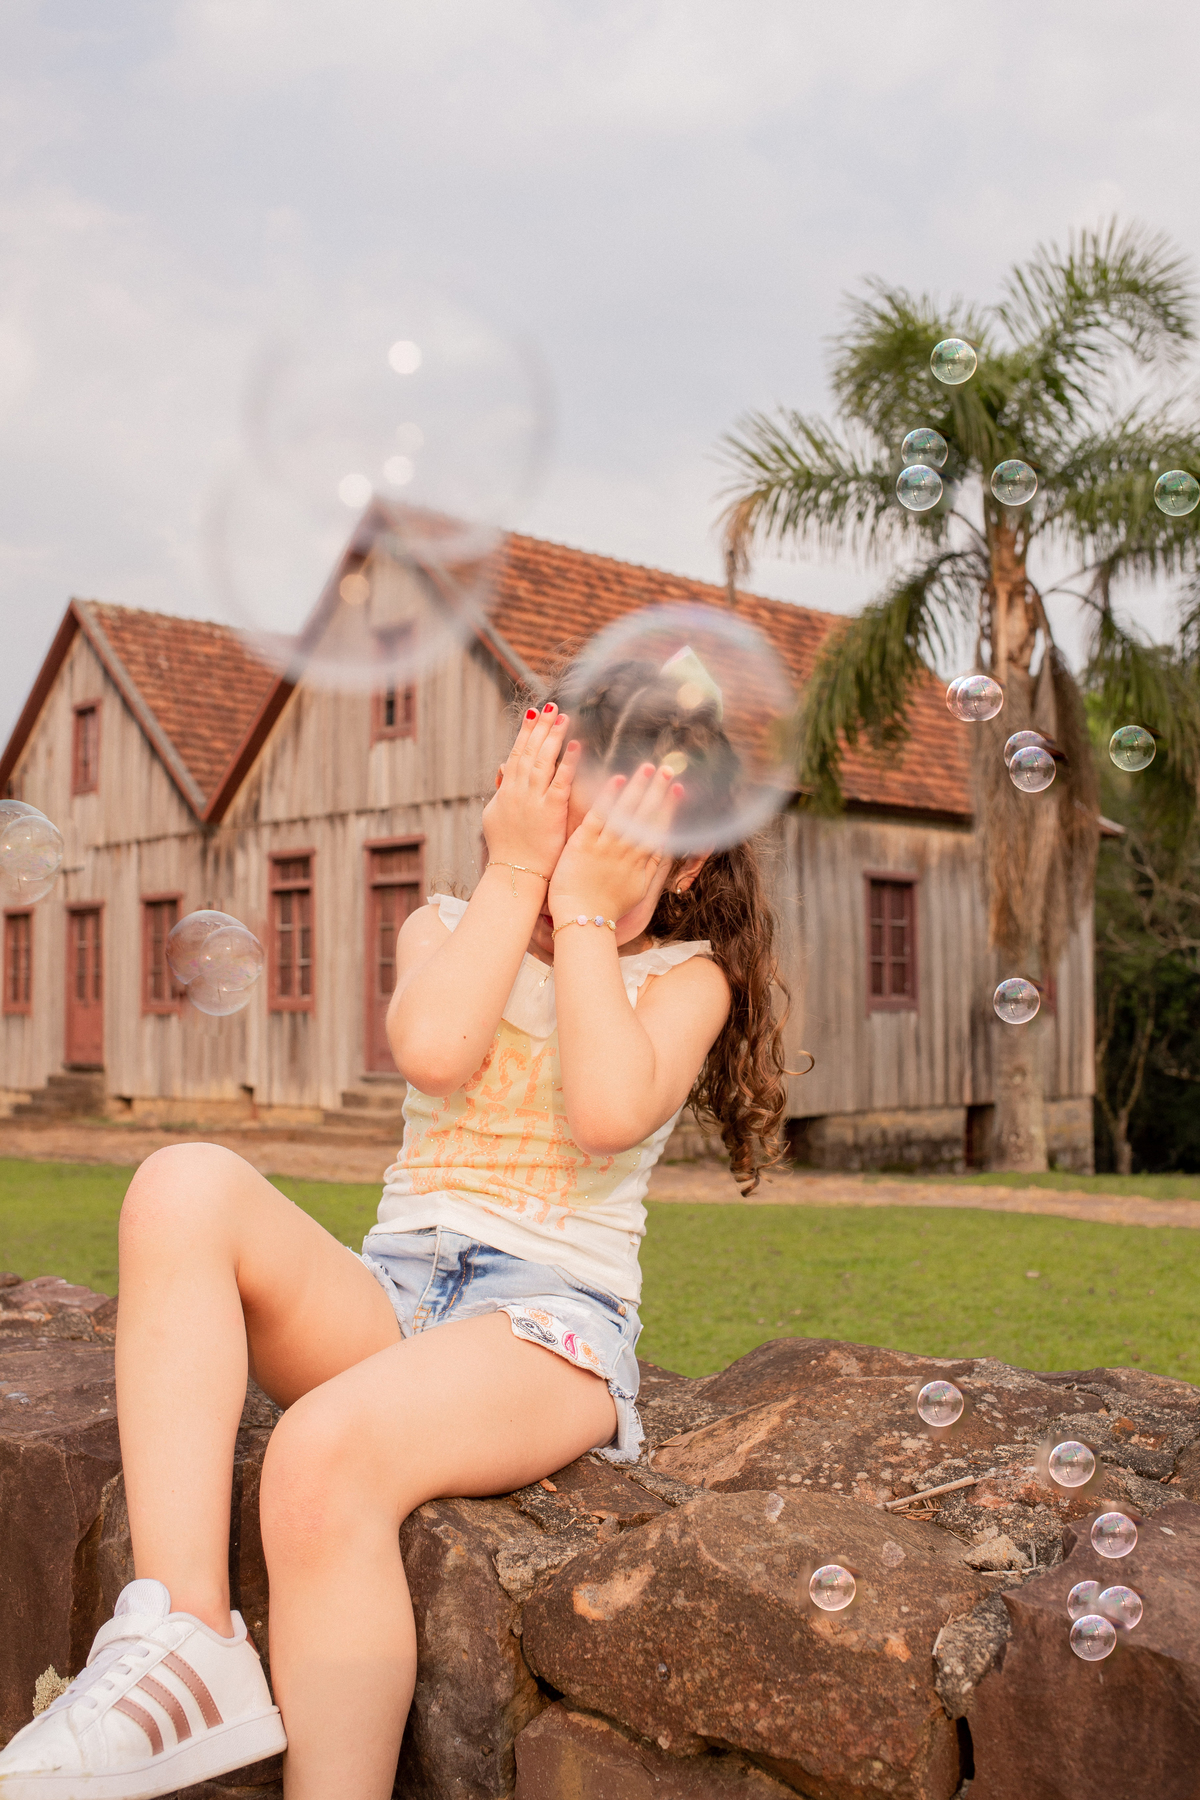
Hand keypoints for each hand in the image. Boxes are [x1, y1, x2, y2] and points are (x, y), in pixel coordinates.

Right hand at [483, 704, 580, 876]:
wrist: (515, 874)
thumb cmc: (508, 849)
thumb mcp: (495, 817)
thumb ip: (502, 792)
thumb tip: (503, 771)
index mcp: (507, 791)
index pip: (516, 754)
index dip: (525, 733)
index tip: (534, 714)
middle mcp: (518, 791)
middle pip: (530, 751)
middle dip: (541, 727)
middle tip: (551, 705)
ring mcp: (533, 801)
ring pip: (543, 761)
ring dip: (554, 737)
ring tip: (564, 717)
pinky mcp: (550, 812)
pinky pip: (560, 782)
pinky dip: (568, 763)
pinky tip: (576, 746)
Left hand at [549, 762, 682, 923]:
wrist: (581, 919)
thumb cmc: (607, 907)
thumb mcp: (637, 890)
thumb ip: (650, 867)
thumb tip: (663, 848)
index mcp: (640, 862)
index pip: (659, 828)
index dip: (670, 807)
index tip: (679, 789)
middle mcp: (627, 852)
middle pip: (647, 816)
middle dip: (658, 791)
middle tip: (668, 770)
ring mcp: (606, 847)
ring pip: (626, 812)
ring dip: (638, 788)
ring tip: (648, 768)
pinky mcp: (584, 844)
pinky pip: (599, 816)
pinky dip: (608, 798)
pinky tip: (617, 780)